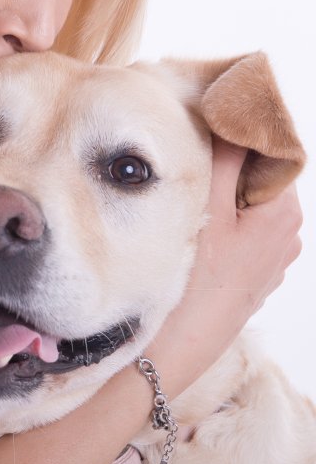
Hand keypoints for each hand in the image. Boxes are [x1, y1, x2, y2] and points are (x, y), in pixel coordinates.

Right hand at [148, 136, 302, 395]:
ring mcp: (271, 257)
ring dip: (221, 192)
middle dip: (227, 163)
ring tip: (187, 193)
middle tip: (187, 157)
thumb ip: (224, 157)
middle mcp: (286, 234)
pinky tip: (192, 225)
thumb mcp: (207, 208)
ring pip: (247, 203)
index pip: (271, 151)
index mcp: (283, 211)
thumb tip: (233, 115)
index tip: (206, 122)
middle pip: (258, 176)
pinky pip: (241, 230)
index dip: (239, 132)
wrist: (177, 348)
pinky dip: (221, 219)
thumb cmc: (193, 281)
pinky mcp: (252, 274)